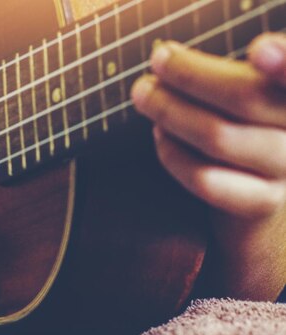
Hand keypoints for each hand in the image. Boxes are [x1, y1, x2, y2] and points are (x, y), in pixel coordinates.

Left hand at [130, 33, 285, 298]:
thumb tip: (167, 59)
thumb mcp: (252, 94)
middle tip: (156, 63)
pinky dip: (172, 152)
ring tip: (144, 95)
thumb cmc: (248, 127)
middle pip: (246, 96)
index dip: (285, 61)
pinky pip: (204, 177)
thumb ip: (228, 77)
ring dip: (169, 111)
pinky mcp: (261, 202)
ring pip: (218, 136)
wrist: (263, 194)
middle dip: (190, 74)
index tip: (258, 51)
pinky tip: (159, 134)